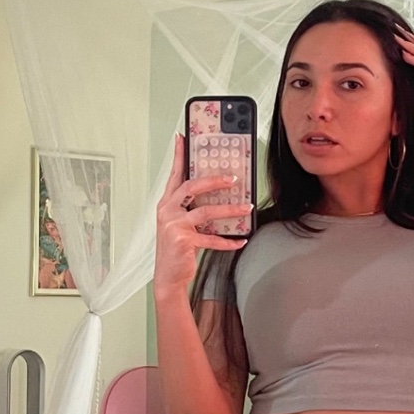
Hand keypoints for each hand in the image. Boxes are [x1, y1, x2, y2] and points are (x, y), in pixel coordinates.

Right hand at [154, 135, 248, 298]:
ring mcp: (173, 226)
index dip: (178, 155)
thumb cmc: (177, 248)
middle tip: (233, 178)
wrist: (168, 277)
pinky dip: (228, 241)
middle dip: (213, 180)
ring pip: (205, 211)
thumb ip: (192, 207)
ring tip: (246, 208)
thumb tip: (219, 194)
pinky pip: (211, 239)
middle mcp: (167, 211)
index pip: (174, 174)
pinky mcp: (183, 241)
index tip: (182, 137)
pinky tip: (241, 240)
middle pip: (190, 187)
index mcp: (166, 203)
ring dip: (229, 210)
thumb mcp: (180, 223)